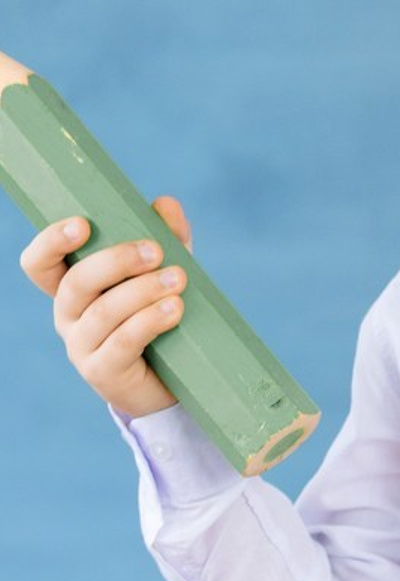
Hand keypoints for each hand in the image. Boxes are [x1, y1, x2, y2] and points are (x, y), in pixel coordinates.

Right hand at [20, 196, 192, 417]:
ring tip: (179, 280)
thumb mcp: (164, 271)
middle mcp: (68, 316)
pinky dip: (150, 321)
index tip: (82, 224)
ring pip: (103, 312)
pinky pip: (122, 342)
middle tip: (155, 251)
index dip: (50, 242)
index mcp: (73, 287)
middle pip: (76, 283)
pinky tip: (175, 309)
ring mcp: (82, 347)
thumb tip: (165, 203)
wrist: (174, 376)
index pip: (40, 264)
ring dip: (142, 291)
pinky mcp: (103, 373)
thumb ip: (167, 238)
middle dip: (115, 261)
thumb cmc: (162, 314)